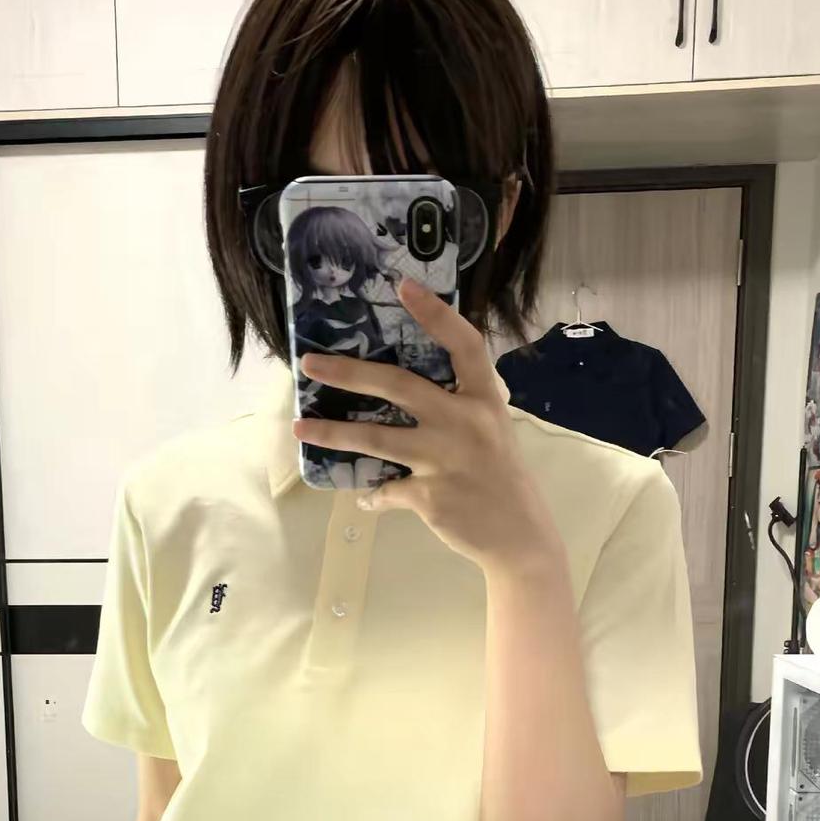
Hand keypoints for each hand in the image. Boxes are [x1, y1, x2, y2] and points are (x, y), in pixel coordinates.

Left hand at [294, 278, 559, 571]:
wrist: (519, 535)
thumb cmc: (501, 477)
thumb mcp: (491, 429)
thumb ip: (458, 407)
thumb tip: (405, 393)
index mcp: (483, 399)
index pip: (462, 343)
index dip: (434, 312)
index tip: (403, 285)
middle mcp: (464, 422)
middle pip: (398, 385)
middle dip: (348, 372)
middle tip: (309, 363)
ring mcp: (444, 459)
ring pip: (376, 438)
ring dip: (333, 432)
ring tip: (300, 427)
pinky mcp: (428, 495)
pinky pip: (385, 490)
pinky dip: (372, 495)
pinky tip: (365, 498)